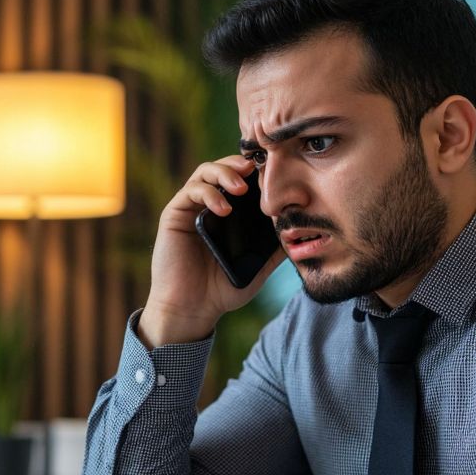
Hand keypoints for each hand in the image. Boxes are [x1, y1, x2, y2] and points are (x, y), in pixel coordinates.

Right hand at [139, 155, 284, 346]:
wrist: (192, 310)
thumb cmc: (222, 290)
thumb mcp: (258, 267)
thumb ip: (275, 248)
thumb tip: (301, 230)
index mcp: (228, 213)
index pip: (242, 180)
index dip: (256, 172)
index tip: (275, 172)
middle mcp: (208, 205)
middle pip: (223, 167)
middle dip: (240, 164)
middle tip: (257, 171)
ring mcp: (190, 208)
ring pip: (205, 172)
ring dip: (224, 173)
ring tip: (241, 188)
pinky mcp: (174, 215)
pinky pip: (191, 192)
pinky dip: (209, 194)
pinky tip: (224, 209)